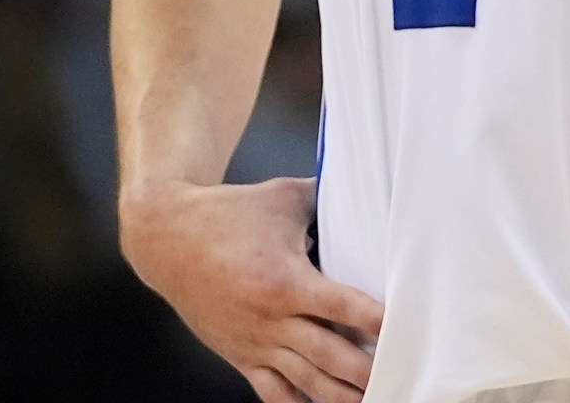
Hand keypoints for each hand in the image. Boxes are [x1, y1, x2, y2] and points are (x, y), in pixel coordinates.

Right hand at [120, 176, 384, 402]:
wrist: (167, 239)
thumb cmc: (227, 213)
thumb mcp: (282, 197)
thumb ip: (325, 198)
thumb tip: (364, 187)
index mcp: (285, 280)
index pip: (342, 307)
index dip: (375, 320)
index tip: (402, 329)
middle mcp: (271, 319)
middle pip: (331, 356)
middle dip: (367, 369)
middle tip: (400, 374)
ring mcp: (255, 342)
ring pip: (307, 382)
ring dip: (342, 394)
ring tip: (375, 397)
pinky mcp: (240, 355)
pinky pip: (273, 392)